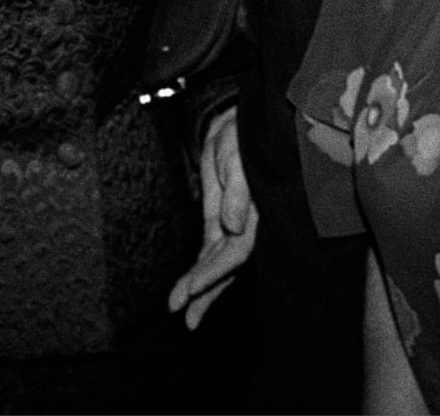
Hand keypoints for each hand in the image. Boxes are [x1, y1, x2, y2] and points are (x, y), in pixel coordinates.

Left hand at [168, 106, 258, 329]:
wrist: (237, 121)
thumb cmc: (241, 136)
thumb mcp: (236, 157)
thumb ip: (236, 191)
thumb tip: (233, 225)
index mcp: (254, 213)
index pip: (234, 252)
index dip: (213, 272)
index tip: (191, 287)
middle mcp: (246, 225)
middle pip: (225, 266)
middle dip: (205, 291)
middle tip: (185, 318)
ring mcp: (233, 224)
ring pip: (217, 263)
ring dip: (203, 288)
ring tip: (184, 314)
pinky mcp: (220, 217)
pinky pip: (212, 249)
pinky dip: (201, 267)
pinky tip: (190, 287)